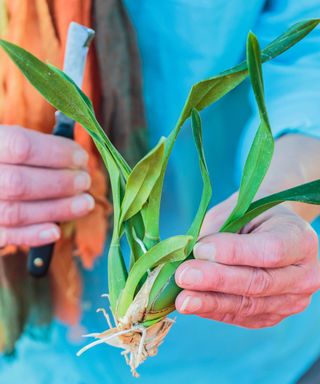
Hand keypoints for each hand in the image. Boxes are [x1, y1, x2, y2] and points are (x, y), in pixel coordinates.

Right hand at [0, 125, 93, 246]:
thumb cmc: (9, 158)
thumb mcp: (15, 141)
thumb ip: (43, 146)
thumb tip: (79, 154)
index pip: (21, 147)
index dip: (56, 153)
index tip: (81, 157)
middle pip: (19, 183)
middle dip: (60, 183)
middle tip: (85, 181)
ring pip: (16, 212)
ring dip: (57, 209)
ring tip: (86, 203)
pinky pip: (7, 236)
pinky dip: (33, 235)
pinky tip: (56, 231)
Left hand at [175, 196, 319, 327]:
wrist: (268, 231)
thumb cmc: (250, 216)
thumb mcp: (235, 211)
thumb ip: (217, 233)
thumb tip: (192, 258)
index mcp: (300, 239)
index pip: (271, 250)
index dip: (234, 252)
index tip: (200, 248)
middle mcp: (304, 274)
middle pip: (259, 282)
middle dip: (217, 280)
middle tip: (184, 276)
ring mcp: (292, 300)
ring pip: (249, 305)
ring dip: (211, 302)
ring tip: (182, 300)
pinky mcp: (274, 316)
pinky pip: (243, 317)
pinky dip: (215, 311)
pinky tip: (194, 305)